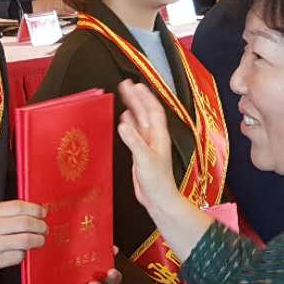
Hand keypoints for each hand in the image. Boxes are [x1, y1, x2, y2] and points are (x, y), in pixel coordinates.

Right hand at [0, 201, 46, 276]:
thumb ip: (2, 212)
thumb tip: (28, 211)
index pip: (18, 207)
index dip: (35, 209)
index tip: (42, 212)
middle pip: (26, 223)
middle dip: (40, 226)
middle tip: (43, 228)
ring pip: (25, 241)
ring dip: (37, 240)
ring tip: (39, 240)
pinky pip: (18, 256)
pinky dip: (23, 254)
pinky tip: (20, 251)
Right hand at [116, 81, 187, 216]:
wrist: (158, 199)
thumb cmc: (157, 181)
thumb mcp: (144, 159)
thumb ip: (134, 141)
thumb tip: (124, 124)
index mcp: (159, 136)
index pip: (153, 110)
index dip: (145, 97)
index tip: (135, 85)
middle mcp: (155, 137)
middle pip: (146, 112)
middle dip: (137, 97)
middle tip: (126, 85)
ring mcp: (148, 144)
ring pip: (140, 120)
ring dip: (133, 107)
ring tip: (125, 95)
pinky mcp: (141, 152)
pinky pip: (135, 132)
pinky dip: (129, 123)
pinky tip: (124, 118)